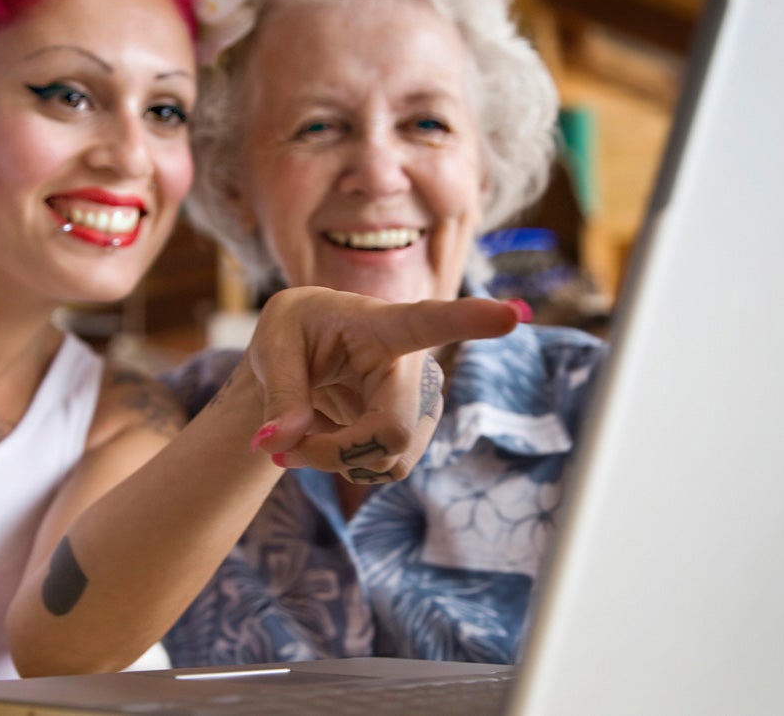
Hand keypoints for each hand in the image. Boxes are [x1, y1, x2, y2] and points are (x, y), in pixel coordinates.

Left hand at [245, 287, 522, 482]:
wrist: (305, 352)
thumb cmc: (294, 332)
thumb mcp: (272, 347)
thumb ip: (278, 394)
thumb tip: (281, 443)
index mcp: (381, 324)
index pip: (429, 322)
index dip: (470, 320)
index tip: (511, 315)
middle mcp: (415, 363)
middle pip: (390, 433)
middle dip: (331, 453)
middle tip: (283, 449)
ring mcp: (422, 400)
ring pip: (390, 460)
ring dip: (337, 463)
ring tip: (303, 436)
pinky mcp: (416, 429)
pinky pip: (386, 469)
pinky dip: (347, 466)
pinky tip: (331, 438)